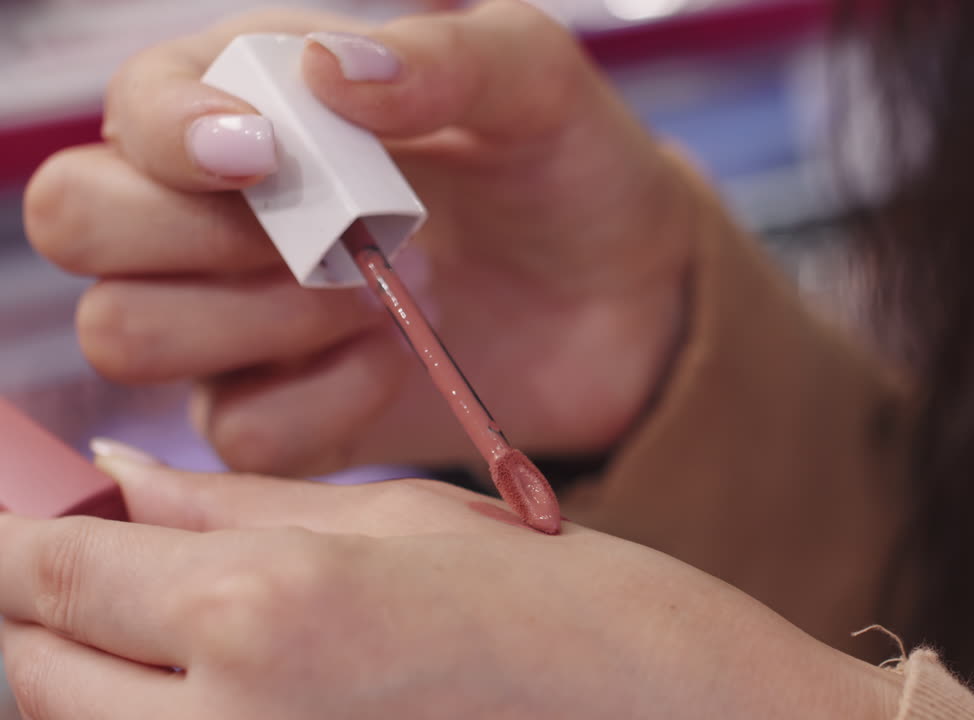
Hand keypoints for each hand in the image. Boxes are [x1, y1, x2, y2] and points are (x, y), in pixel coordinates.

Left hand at [0, 453, 897, 718]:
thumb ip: (231, 506)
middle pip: (36, 667)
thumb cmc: (551, 599)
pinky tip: (213, 667)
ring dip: (86, 664)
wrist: (654, 708)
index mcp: (263, 612)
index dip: (15, 535)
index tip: (22, 508)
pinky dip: (149, 713)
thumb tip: (113, 479)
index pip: (52, 575)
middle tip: (98, 552)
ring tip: (167, 610)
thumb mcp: (392, 519)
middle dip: (46, 601)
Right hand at [25, 0, 722, 474]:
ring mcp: (236, 321)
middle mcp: (216, 211)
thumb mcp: (536, 84)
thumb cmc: (568, 168)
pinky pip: (236, 431)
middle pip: (79, 221)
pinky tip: (395, 359)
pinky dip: (321, 401)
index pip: (128, 110)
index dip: (168, 135)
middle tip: (332, 239)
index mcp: (253, 101)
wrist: (626, 294)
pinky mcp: (281, 413)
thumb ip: (445, 59)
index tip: (266, 157)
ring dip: (262, 319)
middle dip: (197, 236)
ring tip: (382, 295)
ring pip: (126, 331)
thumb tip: (329, 71)